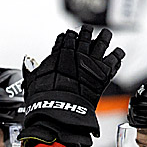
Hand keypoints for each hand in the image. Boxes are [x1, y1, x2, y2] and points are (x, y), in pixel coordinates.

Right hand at [19, 25, 124, 146]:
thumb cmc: (45, 101)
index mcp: (59, 53)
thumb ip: (31, 70)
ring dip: (103, 37)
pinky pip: (114, 58)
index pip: (67, 37)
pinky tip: (117, 54)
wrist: (60, 112)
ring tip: (105, 35)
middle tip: (86, 33)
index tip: (69, 38)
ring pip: (102, 40)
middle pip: (85, 35)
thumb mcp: (32, 82)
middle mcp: (77, 53)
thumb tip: (28, 61)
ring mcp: (91, 62)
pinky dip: (117, 55)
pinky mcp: (103, 72)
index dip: (69, 37)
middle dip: (85, 33)